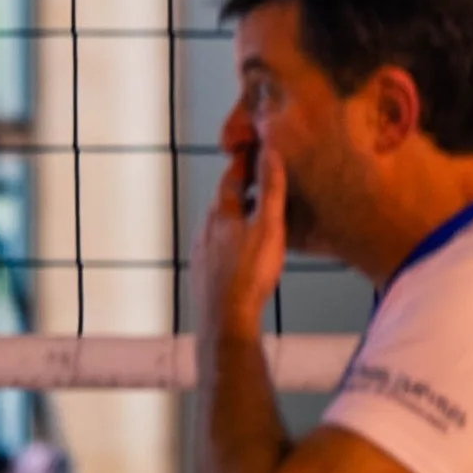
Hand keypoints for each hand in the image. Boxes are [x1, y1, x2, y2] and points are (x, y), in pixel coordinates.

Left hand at [193, 136, 287, 345]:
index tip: (254, 151)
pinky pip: (216, 247)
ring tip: (254, 218)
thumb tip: (270, 152)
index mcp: (221, 213)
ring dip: (235, 217)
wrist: (226, 321)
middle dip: (240, 190)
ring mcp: (201, 252)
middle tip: (259, 182)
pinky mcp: (202, 273)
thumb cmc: (250, 273)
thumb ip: (270, 190)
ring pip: (218, 226)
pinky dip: (229, 240)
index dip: (243, 163)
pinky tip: (240, 252)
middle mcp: (205, 228)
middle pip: (223, 202)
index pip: (230, 178)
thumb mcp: (269, 227)